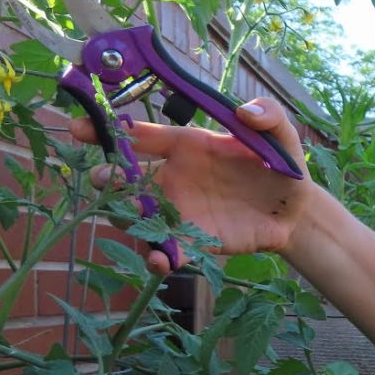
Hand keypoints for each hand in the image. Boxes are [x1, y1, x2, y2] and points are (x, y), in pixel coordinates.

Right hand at [68, 97, 318, 275]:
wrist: (296, 211)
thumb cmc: (282, 166)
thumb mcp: (283, 136)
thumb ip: (270, 115)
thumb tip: (246, 111)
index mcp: (189, 146)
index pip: (142, 136)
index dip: (109, 130)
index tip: (79, 128)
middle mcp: (175, 177)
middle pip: (129, 178)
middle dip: (109, 178)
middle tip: (104, 179)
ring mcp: (181, 210)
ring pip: (139, 216)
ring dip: (125, 220)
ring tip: (126, 221)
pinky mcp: (194, 240)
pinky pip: (169, 250)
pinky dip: (159, 258)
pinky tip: (160, 263)